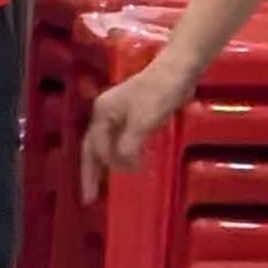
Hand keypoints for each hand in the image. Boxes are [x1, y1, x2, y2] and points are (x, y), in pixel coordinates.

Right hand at [81, 60, 200, 201]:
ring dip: (104, 164)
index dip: (107, 164)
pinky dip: (120, 154)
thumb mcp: (141, 123)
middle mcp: (104, 113)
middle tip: (89, 197)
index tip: (122, 178)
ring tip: (102, 184)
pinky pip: (120, 139)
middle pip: (92, 148)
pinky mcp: (134, 113)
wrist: (178, 70)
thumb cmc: (158, 94)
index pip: (96, 147)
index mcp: (102, 113)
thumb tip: (124, 167)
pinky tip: (126, 162)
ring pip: (105, 144)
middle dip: (90, 173)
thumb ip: (128, 146)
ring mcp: (118, 113)